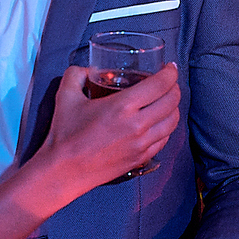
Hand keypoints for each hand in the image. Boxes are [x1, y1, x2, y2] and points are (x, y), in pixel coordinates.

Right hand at [38, 64, 180, 200]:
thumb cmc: (65, 135)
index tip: (170, 67)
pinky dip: (167, 128)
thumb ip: (76, 75)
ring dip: (174, 107)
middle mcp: (137, 125)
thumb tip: (88, 69)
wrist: (64, 171)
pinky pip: (164, 140)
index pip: (160, 84)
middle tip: (169, 81)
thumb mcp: (65, 96)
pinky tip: (159, 122)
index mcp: (122, 106)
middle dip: (175, 87)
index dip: (171, 72)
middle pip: (172, 101)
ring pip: (173, 122)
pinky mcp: (141, 158)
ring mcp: (142, 144)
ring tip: (167, 100)